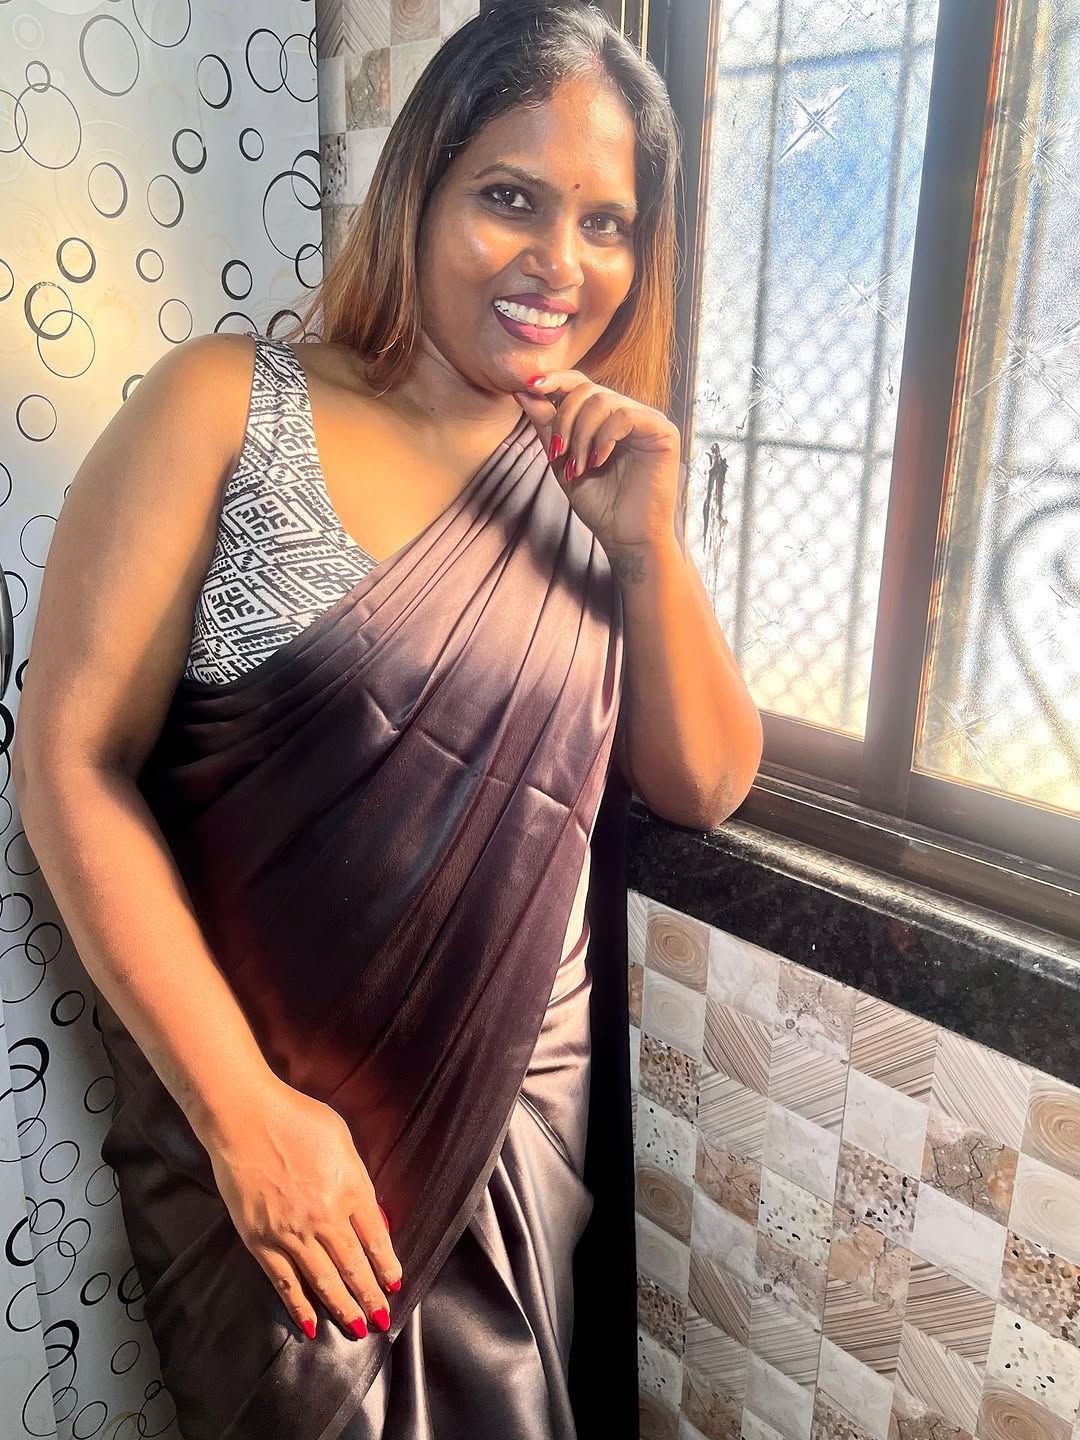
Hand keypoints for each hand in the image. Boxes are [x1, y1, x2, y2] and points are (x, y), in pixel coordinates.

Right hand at [203, 1076, 402, 1341]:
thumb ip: (357, 1178)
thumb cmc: (296, 1118)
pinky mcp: (261, 1242)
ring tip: (359, 1328)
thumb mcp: (342, 1139)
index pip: (377, 1240)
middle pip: (355, 1267)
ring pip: (324, 1282)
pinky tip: (310, 1325)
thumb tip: (369, 1212)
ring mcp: (292, 1234)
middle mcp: (325, 1218)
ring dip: (344, 1308)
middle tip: (383, 1319)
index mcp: (350, 1189)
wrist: (245, 1118)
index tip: (394, 1283)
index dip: (387, 1266)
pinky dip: (299, 1307)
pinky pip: (285, 1283)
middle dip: (371, 1297)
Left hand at [513, 370, 681, 555]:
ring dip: (581, 435)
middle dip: (564, 420)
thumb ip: (547, 426)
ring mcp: (646, 420)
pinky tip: (598, 462)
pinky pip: (624, 416)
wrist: (625, 537)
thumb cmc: (599, 504)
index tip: (529, 386)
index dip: (555, 379)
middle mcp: (626, 413)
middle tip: (558, 454)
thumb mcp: (562, 461)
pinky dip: (603, 438)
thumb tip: (524, 390)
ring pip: (602, 401)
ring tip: (579, 467)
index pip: (579, 383)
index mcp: (604, 418)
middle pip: (586, 390)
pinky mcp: (663, 431)